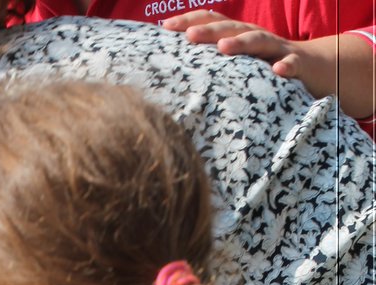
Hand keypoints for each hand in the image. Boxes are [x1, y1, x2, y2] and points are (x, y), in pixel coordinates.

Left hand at [163, 12, 299, 78]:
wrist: (312, 66)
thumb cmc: (267, 66)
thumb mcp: (239, 62)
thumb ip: (215, 62)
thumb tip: (180, 70)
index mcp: (240, 36)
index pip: (214, 22)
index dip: (190, 21)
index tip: (165, 27)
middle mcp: (256, 37)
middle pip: (231, 29)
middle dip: (209, 30)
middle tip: (189, 36)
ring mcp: (277, 49)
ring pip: (259, 42)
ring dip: (241, 43)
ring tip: (223, 48)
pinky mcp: (297, 64)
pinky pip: (292, 64)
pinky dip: (286, 66)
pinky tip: (278, 71)